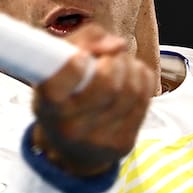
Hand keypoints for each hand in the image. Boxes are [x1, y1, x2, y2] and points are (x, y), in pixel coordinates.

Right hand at [31, 24, 157, 175]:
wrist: (72, 150)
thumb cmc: (63, 99)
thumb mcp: (56, 70)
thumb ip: (81, 42)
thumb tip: (117, 44)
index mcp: (48, 108)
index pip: (56, 87)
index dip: (73, 65)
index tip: (80, 56)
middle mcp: (71, 128)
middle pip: (107, 84)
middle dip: (113, 60)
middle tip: (108, 56)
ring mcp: (99, 139)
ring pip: (131, 89)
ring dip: (130, 66)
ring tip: (121, 62)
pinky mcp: (123, 143)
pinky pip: (144, 98)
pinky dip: (141, 78)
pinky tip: (132, 75)